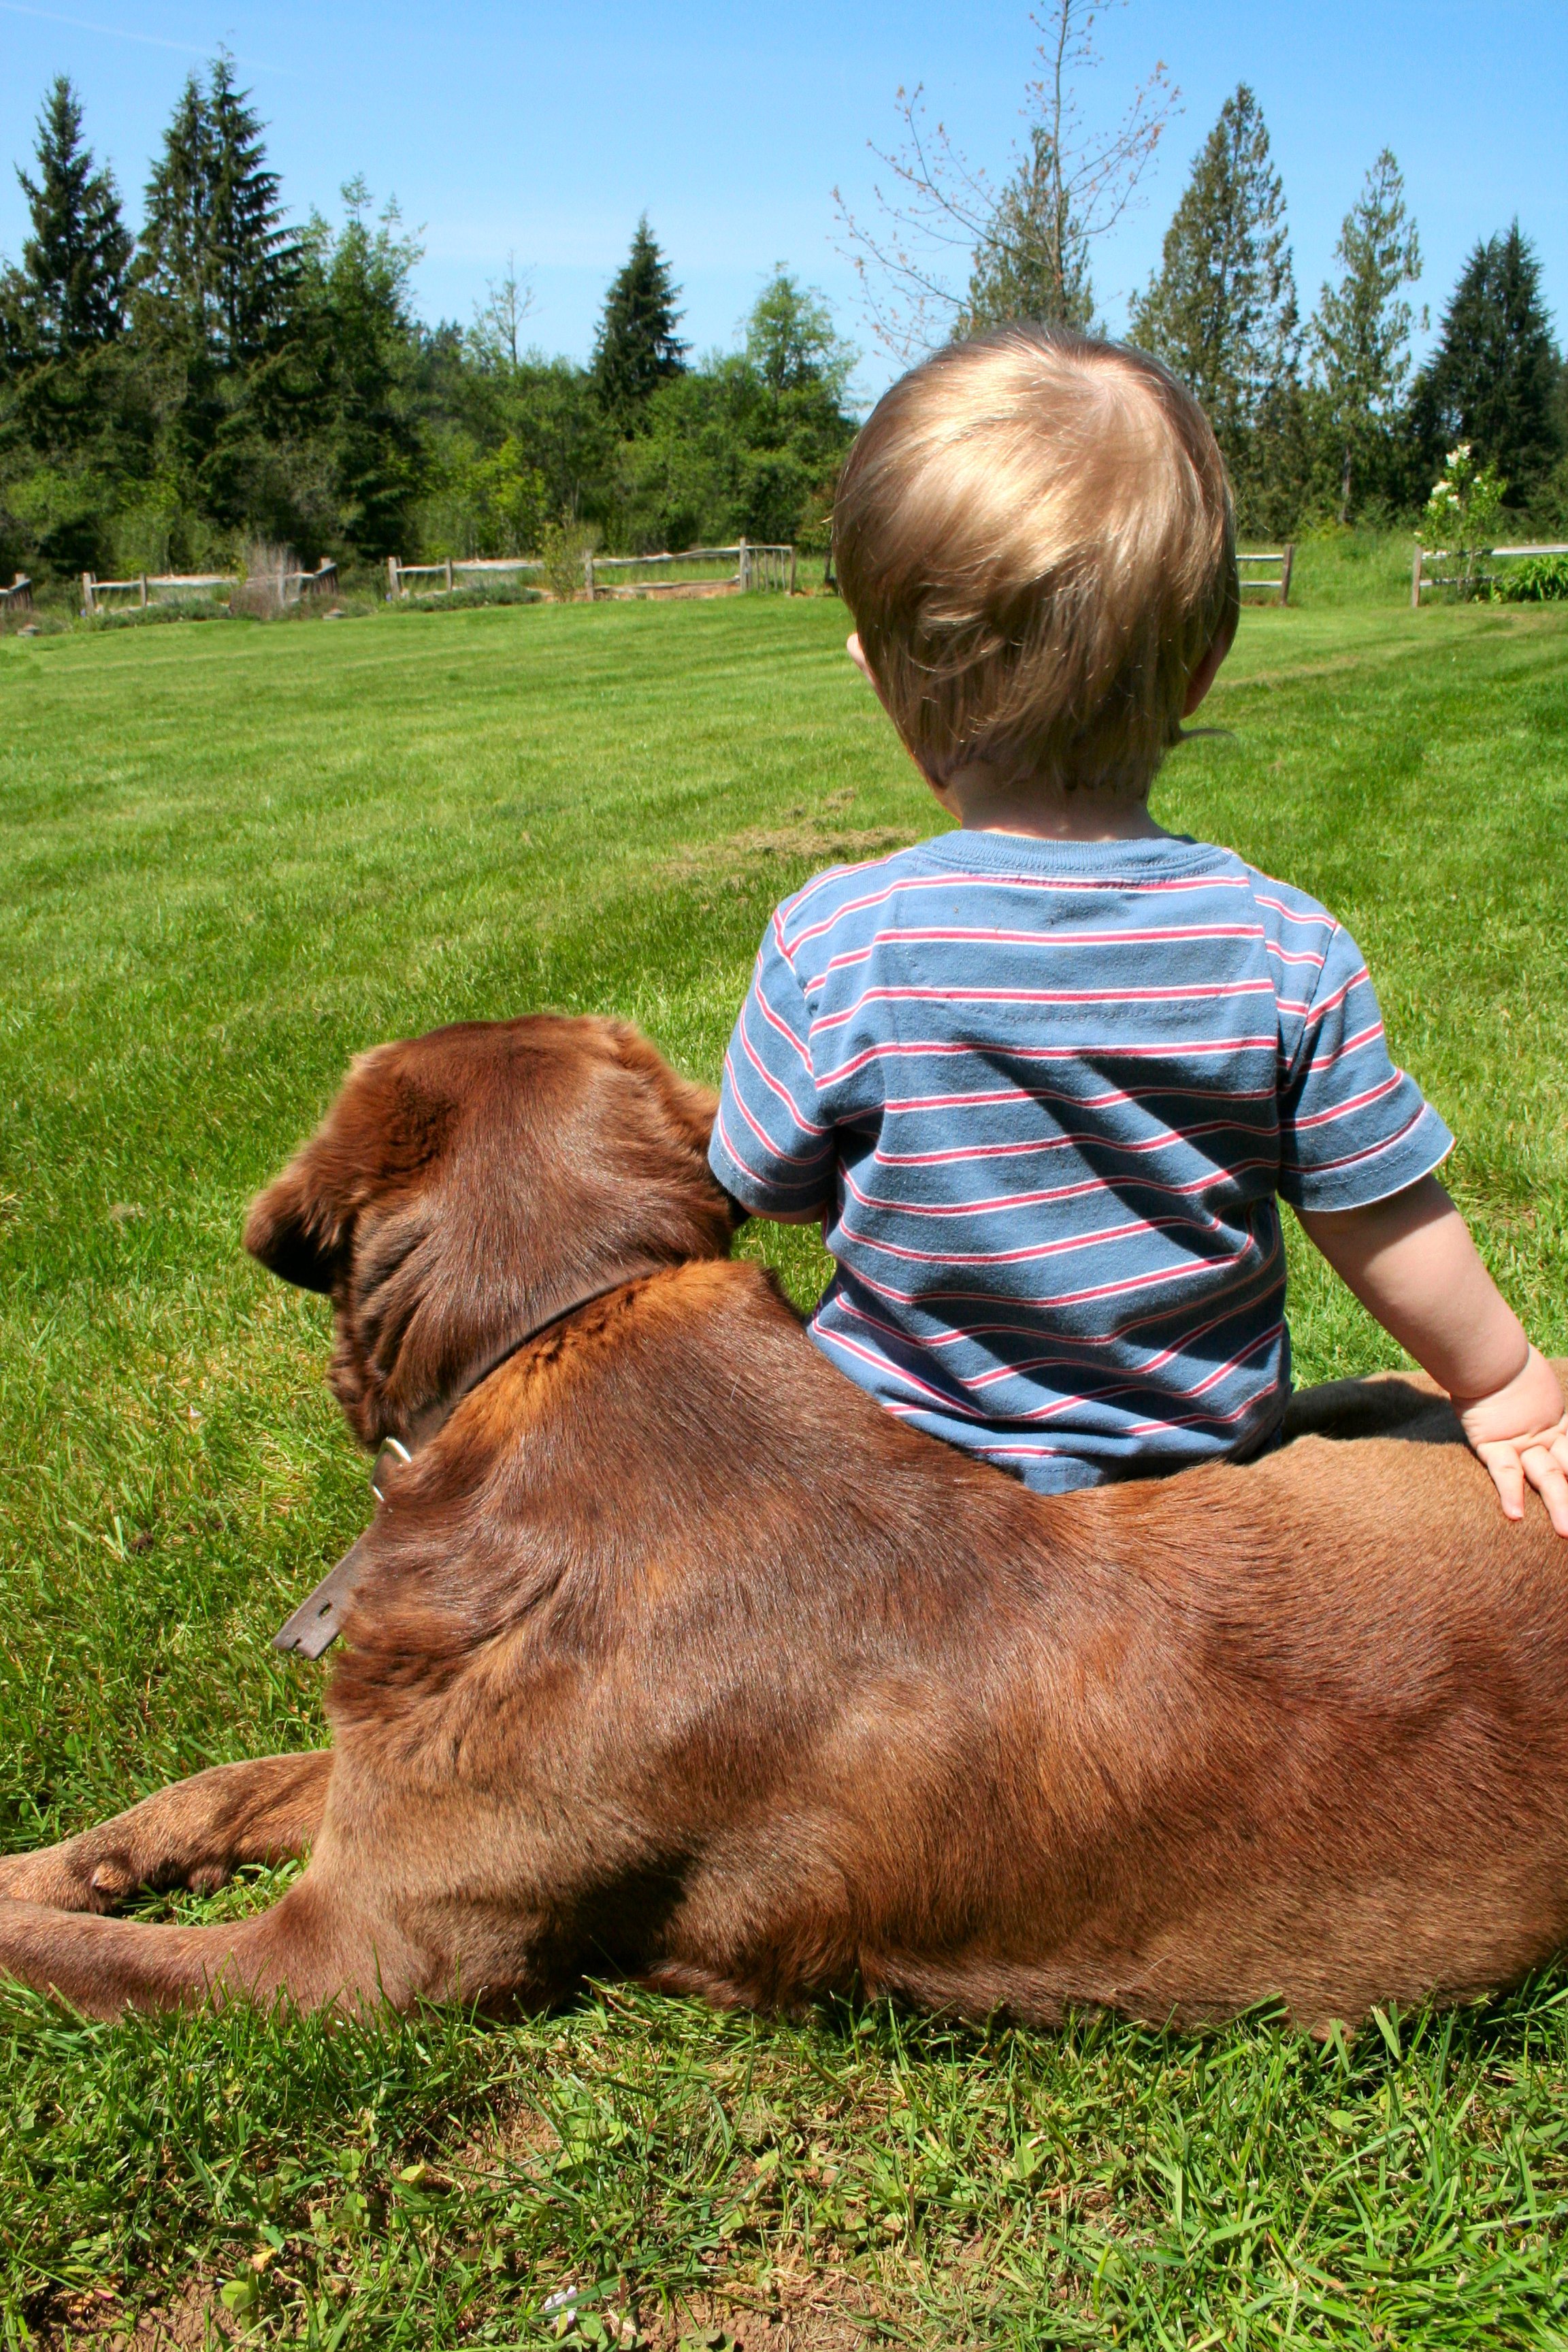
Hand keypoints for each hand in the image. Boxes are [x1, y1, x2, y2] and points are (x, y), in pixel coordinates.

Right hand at [1455, 1346, 1567, 1536]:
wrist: (1485, 1351)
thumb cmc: (1502, 1363)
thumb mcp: (1527, 1380)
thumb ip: (1531, 1395)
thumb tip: (1534, 1395)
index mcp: (1555, 1424)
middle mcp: (1542, 1438)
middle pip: (1565, 1471)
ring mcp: (1521, 1443)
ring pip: (1547, 1477)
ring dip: (1559, 1503)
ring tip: (1565, 1530)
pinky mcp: (1495, 1444)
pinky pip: (1504, 1473)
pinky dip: (1510, 1492)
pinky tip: (1515, 1515)